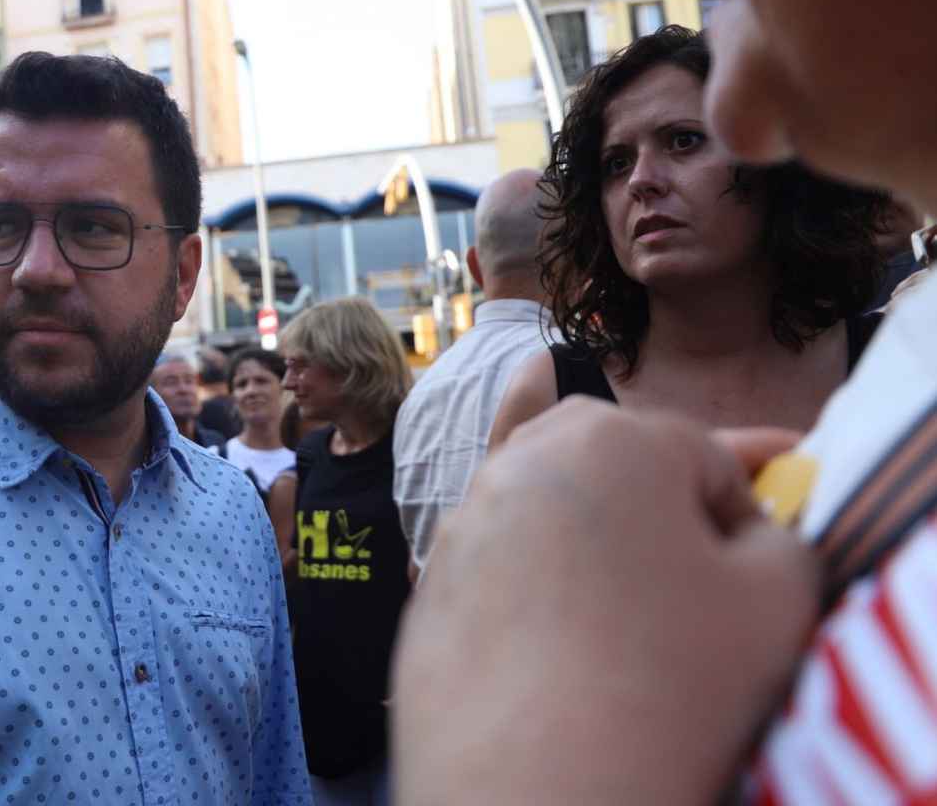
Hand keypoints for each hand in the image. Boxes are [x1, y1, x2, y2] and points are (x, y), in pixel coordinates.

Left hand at [391, 398, 818, 805]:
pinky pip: (504, 577)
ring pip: (552, 519)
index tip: (750, 576)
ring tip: (629, 628)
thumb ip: (780, 540)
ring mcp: (462, 528)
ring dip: (593, 554)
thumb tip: (750, 538)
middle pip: (614, 466)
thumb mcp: (777, 599)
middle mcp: (520, 465)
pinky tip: (568, 661)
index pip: (706, 457)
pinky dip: (538, 603)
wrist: (536, 788)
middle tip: (688, 584)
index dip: (743, 518)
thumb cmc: (666, 683)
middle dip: (657, 511)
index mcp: (610, 439)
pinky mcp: (430, 593)